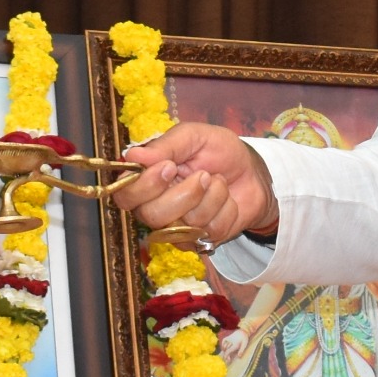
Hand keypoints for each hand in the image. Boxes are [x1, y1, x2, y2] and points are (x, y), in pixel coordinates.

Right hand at [112, 123, 279, 242]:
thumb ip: (166, 145)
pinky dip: (226, 209)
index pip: (124, 195)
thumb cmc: (219, 152)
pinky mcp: (201, 240)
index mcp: (148, 180)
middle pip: (152, 215)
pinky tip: (227, 200)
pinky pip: (210, 231)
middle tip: (204, 174)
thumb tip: (133, 155)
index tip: (168, 167)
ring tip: (218, 181)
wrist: (252, 172)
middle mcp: (156, 207)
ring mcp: (178, 227)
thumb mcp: (195, 136)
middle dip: (185, 194)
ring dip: (212, 197)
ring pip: (184, 225)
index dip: (143, 186)